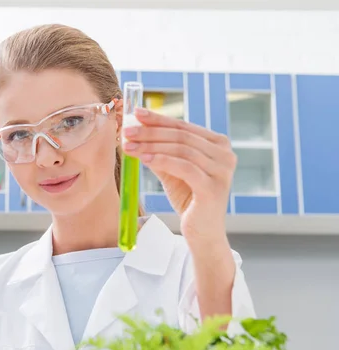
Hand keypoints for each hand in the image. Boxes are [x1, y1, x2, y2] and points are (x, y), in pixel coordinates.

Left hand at [122, 107, 236, 241]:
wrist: (202, 233)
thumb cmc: (189, 199)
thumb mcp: (171, 171)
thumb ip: (159, 152)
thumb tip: (135, 133)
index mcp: (218, 145)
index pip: (183, 126)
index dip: (158, 119)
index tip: (136, 113)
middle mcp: (225, 154)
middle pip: (181, 136)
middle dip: (151, 131)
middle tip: (127, 130)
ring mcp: (222, 171)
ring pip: (181, 149)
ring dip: (151, 145)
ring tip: (129, 145)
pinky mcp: (213, 188)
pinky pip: (184, 167)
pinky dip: (162, 160)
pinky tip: (144, 158)